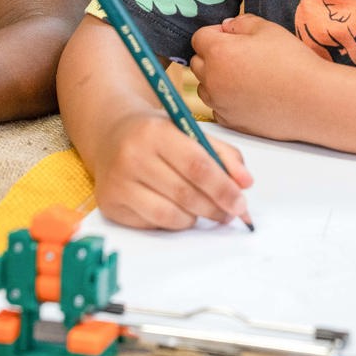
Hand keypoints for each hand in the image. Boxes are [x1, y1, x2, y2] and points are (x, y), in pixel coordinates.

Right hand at [88, 110, 252, 230]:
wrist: (111, 134)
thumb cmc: (156, 134)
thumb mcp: (189, 130)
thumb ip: (222, 154)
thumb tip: (245, 183)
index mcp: (156, 131)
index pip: (197, 166)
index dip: (223, 188)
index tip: (240, 203)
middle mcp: (132, 156)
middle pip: (185, 194)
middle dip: (215, 208)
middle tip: (230, 213)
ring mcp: (118, 182)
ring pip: (170, 215)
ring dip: (196, 218)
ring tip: (204, 211)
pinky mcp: (110, 204)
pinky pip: (153, 224)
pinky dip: (174, 222)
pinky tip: (178, 210)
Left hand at [189, 14, 321, 140]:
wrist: (312, 100)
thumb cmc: (292, 61)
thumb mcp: (268, 29)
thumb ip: (240, 23)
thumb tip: (227, 27)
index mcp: (218, 52)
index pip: (199, 37)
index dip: (215, 33)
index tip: (233, 36)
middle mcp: (212, 79)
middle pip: (197, 63)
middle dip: (212, 55)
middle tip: (239, 55)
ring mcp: (220, 103)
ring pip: (205, 87)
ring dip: (216, 79)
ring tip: (244, 76)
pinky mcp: (231, 122)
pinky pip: (218, 107)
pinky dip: (226, 100)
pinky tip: (249, 95)